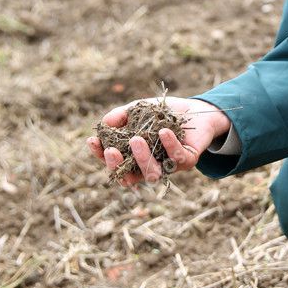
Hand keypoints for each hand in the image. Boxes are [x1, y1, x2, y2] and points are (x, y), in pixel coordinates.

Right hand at [87, 96, 230, 185]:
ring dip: (142, 159)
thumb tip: (105, 122)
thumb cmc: (162, 113)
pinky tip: (163, 131)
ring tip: (136, 139)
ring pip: (152, 174)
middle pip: (128, 177)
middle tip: (111, 151)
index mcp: (133, 156)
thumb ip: (121, 115)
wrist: (194, 110)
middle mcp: (148, 166)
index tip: (92, 141)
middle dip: (117, 166)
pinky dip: (169, 145)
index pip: (112, 162)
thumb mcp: (138, 110)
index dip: (100, 155)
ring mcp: (167, 166)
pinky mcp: (186, 161)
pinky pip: (176, 158)